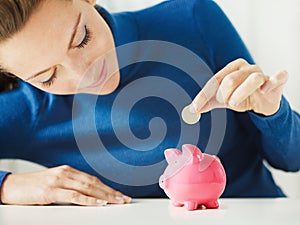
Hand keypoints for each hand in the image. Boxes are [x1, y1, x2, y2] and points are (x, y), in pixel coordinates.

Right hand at [0, 165, 130, 205]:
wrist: (11, 186)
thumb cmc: (33, 187)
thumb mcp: (55, 184)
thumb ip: (70, 187)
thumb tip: (87, 195)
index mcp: (68, 171)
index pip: (93, 180)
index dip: (107, 187)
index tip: (118, 194)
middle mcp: (66, 173)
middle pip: (94, 183)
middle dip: (111, 192)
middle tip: (124, 198)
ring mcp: (59, 180)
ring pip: (88, 188)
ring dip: (105, 196)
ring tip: (117, 201)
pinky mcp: (51, 190)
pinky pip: (74, 195)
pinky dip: (88, 200)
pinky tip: (99, 203)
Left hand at [190, 58, 287, 115]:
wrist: (264, 101)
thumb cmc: (243, 96)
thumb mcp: (224, 99)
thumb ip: (210, 102)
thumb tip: (194, 110)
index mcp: (232, 69)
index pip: (215, 80)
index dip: (204, 95)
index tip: (196, 108)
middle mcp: (246, 68)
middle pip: (231, 78)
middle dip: (223, 93)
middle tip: (223, 103)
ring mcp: (262, 74)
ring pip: (252, 79)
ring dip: (241, 92)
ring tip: (234, 103)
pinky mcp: (277, 81)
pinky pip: (278, 77)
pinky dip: (273, 81)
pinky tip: (266, 88)